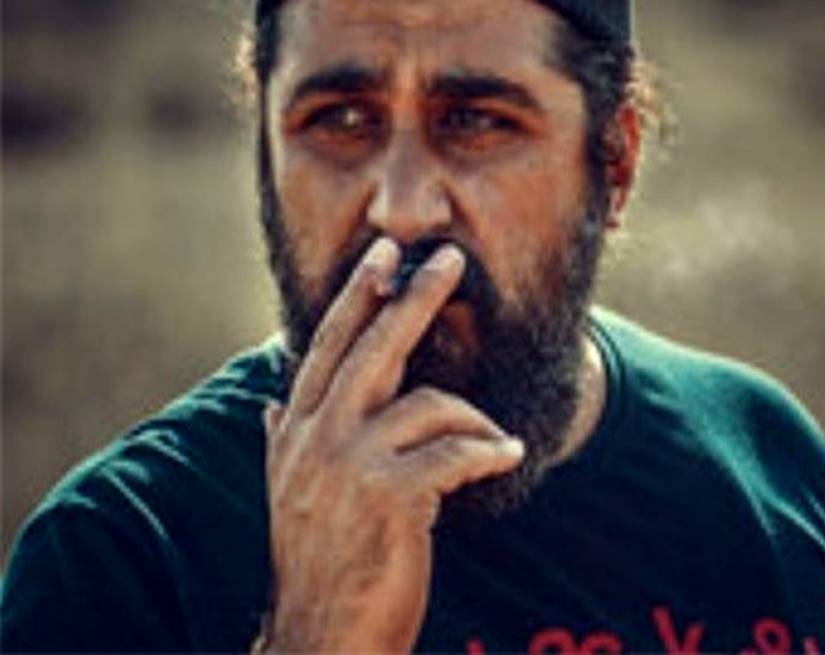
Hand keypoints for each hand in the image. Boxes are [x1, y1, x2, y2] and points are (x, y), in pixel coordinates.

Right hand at [259, 238, 524, 652]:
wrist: (322, 638)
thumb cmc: (321, 564)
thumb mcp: (289, 496)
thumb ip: (285, 444)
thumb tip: (269, 405)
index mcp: (297, 434)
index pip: (328, 349)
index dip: (357, 297)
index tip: (383, 255)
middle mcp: (316, 441)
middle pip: (372, 349)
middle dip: (413, 297)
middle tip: (448, 259)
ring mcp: (349, 467)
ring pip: (427, 403)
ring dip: (474, 418)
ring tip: (499, 441)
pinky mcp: (390, 498)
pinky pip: (456, 453)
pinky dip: (489, 451)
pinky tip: (509, 457)